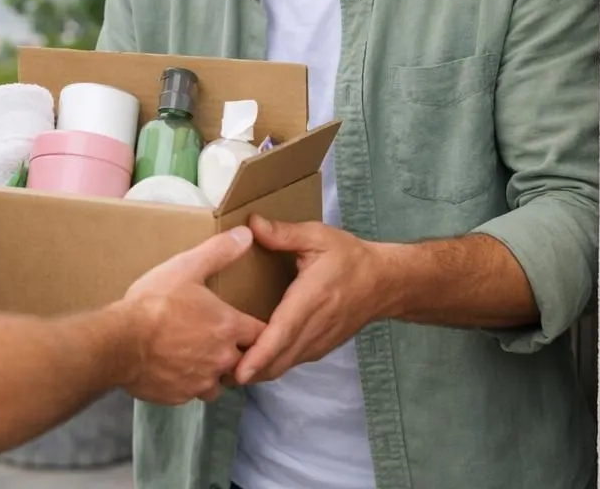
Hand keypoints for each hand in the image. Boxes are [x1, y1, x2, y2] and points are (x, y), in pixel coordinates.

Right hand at [118, 226, 265, 404]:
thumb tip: (247, 235)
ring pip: (220, 382)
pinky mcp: (181, 397)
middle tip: (221, 340)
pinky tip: (175, 369)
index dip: (257, 330)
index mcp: (229, 327)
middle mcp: (222, 359)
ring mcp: (201, 381)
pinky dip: (188, 383)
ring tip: (198, 357)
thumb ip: (219, 251)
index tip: (249, 326)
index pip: (262, 334)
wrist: (120, 342)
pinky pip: (193, 393)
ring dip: (214, 372)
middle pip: (244, 361)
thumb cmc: (154, 303)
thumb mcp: (186, 268)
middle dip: (236, 353)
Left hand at [234, 214, 390, 384]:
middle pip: (279, 358)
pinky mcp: (320, 347)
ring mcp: (319, 341)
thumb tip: (251, 224)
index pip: (283, 332)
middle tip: (214, 374)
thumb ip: (284, 233)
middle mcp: (315, 327)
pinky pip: (291, 362)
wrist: (384, 283)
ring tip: (224, 372)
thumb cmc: (349, 257)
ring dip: (257, 371)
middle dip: (248, 370)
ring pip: (284, 365)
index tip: (239, 369)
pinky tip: (249, 363)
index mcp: (311, 298)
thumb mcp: (318, 236)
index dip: (260, 353)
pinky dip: (270, 366)